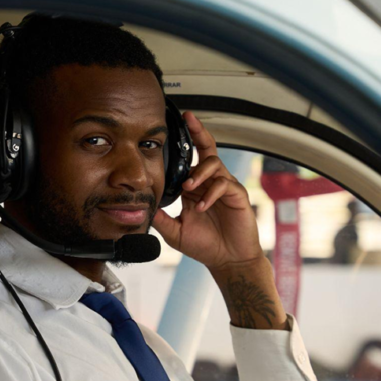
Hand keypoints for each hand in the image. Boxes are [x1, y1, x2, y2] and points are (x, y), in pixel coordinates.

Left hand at [150, 111, 262, 270]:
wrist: (228, 261)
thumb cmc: (205, 246)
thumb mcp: (174, 232)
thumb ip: (159, 218)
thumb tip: (142, 207)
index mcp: (195, 188)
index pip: (189, 160)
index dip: (183, 144)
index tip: (170, 130)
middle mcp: (210, 183)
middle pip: (207, 149)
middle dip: (198, 132)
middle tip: (189, 119)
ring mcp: (225, 187)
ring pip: (214, 164)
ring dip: (199, 173)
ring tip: (188, 188)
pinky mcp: (238, 195)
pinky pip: (224, 184)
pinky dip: (210, 194)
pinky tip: (201, 207)